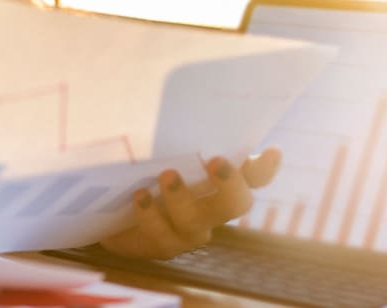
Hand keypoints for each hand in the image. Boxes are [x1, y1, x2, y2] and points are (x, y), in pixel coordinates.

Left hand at [100, 148, 281, 258]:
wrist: (114, 209)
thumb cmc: (146, 171)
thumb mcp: (160, 149)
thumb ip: (177, 135)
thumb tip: (185, 105)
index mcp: (219, 182)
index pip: (254, 176)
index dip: (265, 168)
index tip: (272, 151)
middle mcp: (212, 209)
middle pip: (237, 204)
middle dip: (230, 184)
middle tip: (215, 160)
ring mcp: (190, 231)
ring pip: (196, 221)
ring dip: (181, 198)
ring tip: (167, 174)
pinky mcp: (163, 246)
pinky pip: (161, 235)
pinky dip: (150, 214)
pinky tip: (139, 196)